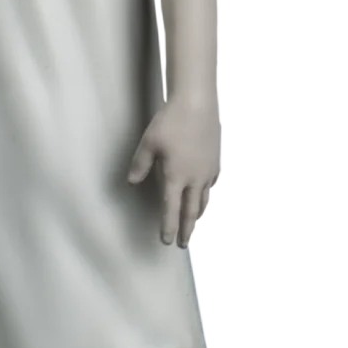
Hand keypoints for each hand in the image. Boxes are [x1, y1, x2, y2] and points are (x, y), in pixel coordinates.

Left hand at [128, 97, 220, 247]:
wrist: (197, 103)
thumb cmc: (171, 122)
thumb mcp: (148, 143)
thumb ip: (140, 165)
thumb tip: (131, 182)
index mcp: (176, 177)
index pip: (171, 210)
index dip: (168, 227)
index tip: (167, 241)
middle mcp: (194, 178)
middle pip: (191, 211)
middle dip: (186, 229)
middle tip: (183, 243)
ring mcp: (208, 170)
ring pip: (203, 199)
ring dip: (198, 214)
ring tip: (194, 223)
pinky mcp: (215, 160)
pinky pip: (211, 183)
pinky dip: (206, 193)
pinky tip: (203, 192)